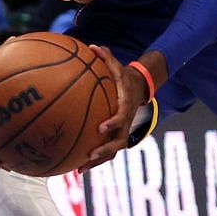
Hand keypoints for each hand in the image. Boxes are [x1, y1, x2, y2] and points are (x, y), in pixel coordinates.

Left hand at [74, 44, 145, 173]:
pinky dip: (94, 160)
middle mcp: (126, 123)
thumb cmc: (124, 77)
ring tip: (79, 170)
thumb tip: (91, 45)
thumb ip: (106, 57)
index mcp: (126, 107)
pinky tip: (76, 167)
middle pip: (118, 142)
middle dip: (104, 150)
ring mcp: (122, 131)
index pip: (121, 117)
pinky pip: (106, 151)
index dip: (113, 123)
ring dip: (97, 162)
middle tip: (90, 155)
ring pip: (112, 151)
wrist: (140, 88)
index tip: (101, 127)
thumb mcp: (118, 66)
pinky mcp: (116, 136)